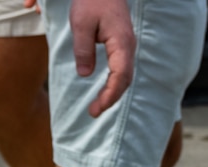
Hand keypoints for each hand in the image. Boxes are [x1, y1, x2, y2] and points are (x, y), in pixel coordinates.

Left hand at [69, 0, 135, 115]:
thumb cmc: (91, 2)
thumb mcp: (81, 26)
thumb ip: (83, 49)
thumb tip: (85, 74)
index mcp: (121, 42)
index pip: (120, 74)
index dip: (110, 93)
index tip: (98, 108)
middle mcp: (127, 46)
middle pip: (124, 78)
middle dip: (111, 97)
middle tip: (93, 112)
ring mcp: (125, 45)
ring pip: (124, 74)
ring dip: (112, 92)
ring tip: (97, 107)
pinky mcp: (120, 45)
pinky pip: (121, 68)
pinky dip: (113, 83)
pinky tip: (104, 91)